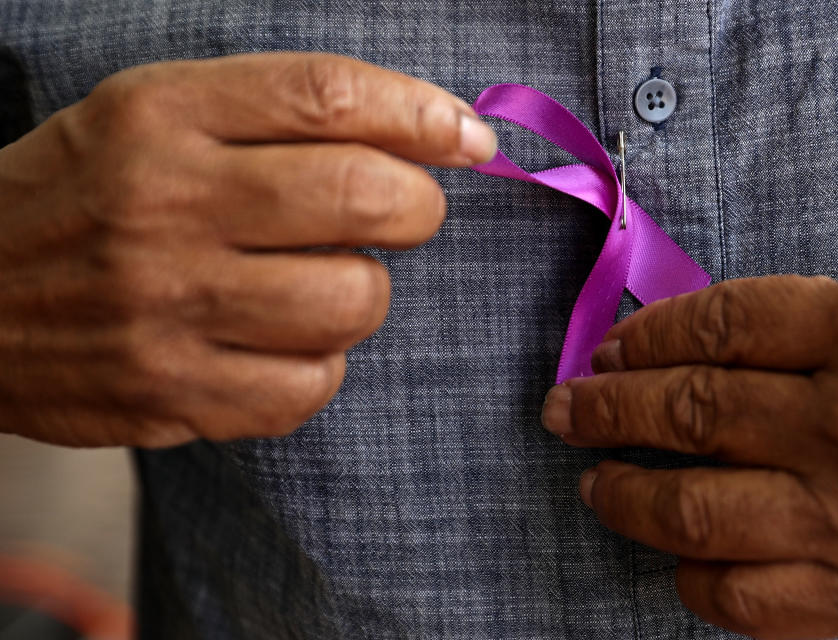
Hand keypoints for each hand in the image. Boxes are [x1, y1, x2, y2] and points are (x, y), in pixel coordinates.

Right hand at [0, 53, 496, 447]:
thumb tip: (430, 129)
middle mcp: (165, 204)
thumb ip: (275, 116)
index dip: (423, 114)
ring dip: (364, 292)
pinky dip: (321, 366)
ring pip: (353, 301)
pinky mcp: (169, 392)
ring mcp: (165, 306)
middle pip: (363, 197)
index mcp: (159, 116)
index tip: (467, 137)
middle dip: (416, 207)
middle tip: (400, 214)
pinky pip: (311, 385)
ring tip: (322, 284)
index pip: (328, 96)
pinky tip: (282, 344)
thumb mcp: (152, 120)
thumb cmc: (84, 199)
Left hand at [541, 273, 837, 638]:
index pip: (718, 323)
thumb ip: (811, 326)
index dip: (646, 334)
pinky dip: (691, 577)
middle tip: (566, 408)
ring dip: (622, 495)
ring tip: (592, 480)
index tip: (610, 348)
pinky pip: (741, 599)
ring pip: (690, 509)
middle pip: (687, 410)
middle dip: (606, 409)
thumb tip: (694, 343)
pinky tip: (675, 555)